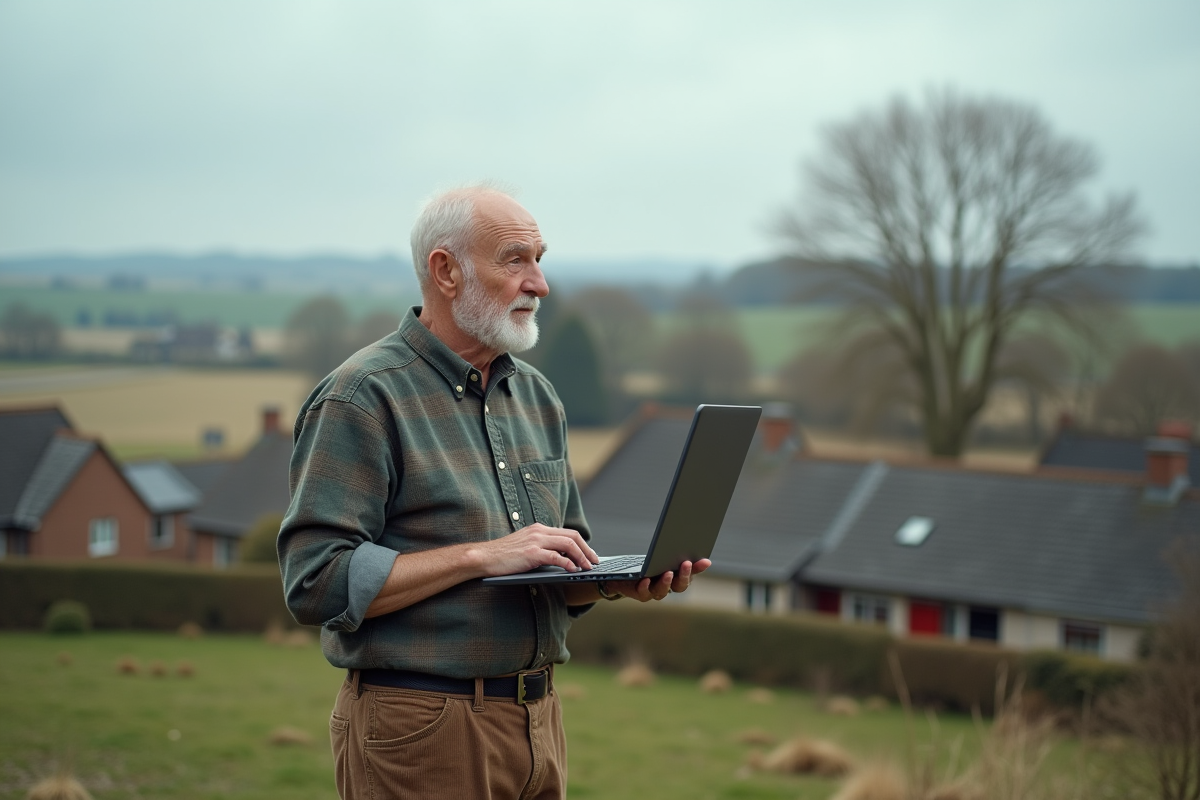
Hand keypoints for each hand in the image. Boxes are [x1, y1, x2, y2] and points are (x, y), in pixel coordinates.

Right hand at [472, 523, 598, 577]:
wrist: (484, 557)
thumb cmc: (502, 556)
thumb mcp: (525, 546)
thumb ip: (540, 547)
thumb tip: (560, 558)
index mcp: (538, 528)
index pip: (568, 533)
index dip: (582, 544)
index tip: (590, 555)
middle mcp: (539, 531)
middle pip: (572, 537)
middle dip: (587, 550)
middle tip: (594, 562)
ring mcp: (535, 541)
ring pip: (568, 545)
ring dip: (581, 557)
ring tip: (587, 568)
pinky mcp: (531, 553)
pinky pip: (556, 557)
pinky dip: (568, 564)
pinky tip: (572, 571)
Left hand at [606, 559, 710, 601]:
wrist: (625, 576)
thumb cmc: (647, 564)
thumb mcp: (661, 555)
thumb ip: (675, 551)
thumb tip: (690, 536)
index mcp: (676, 577)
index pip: (691, 574)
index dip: (698, 568)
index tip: (706, 561)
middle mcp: (668, 587)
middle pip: (680, 586)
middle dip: (684, 575)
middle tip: (686, 563)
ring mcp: (655, 592)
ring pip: (663, 592)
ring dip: (666, 583)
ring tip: (668, 573)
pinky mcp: (641, 593)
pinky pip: (644, 593)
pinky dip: (645, 587)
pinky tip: (646, 579)